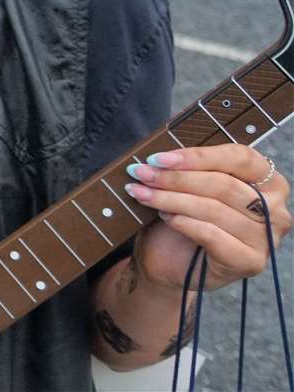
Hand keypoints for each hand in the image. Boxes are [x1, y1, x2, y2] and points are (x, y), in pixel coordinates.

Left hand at [125, 145, 291, 294]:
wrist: (171, 261)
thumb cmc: (183, 217)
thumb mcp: (189, 186)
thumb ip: (188, 169)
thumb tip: (159, 156)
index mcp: (268, 181)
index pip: (240, 158)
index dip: (198, 156)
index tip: (159, 158)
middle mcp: (275, 209)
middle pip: (223, 184)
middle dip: (176, 178)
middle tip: (142, 174)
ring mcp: (266, 238)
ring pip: (214, 209)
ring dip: (171, 199)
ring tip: (142, 193)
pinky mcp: (251, 261)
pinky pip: (212, 235)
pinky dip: (183, 222)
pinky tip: (165, 216)